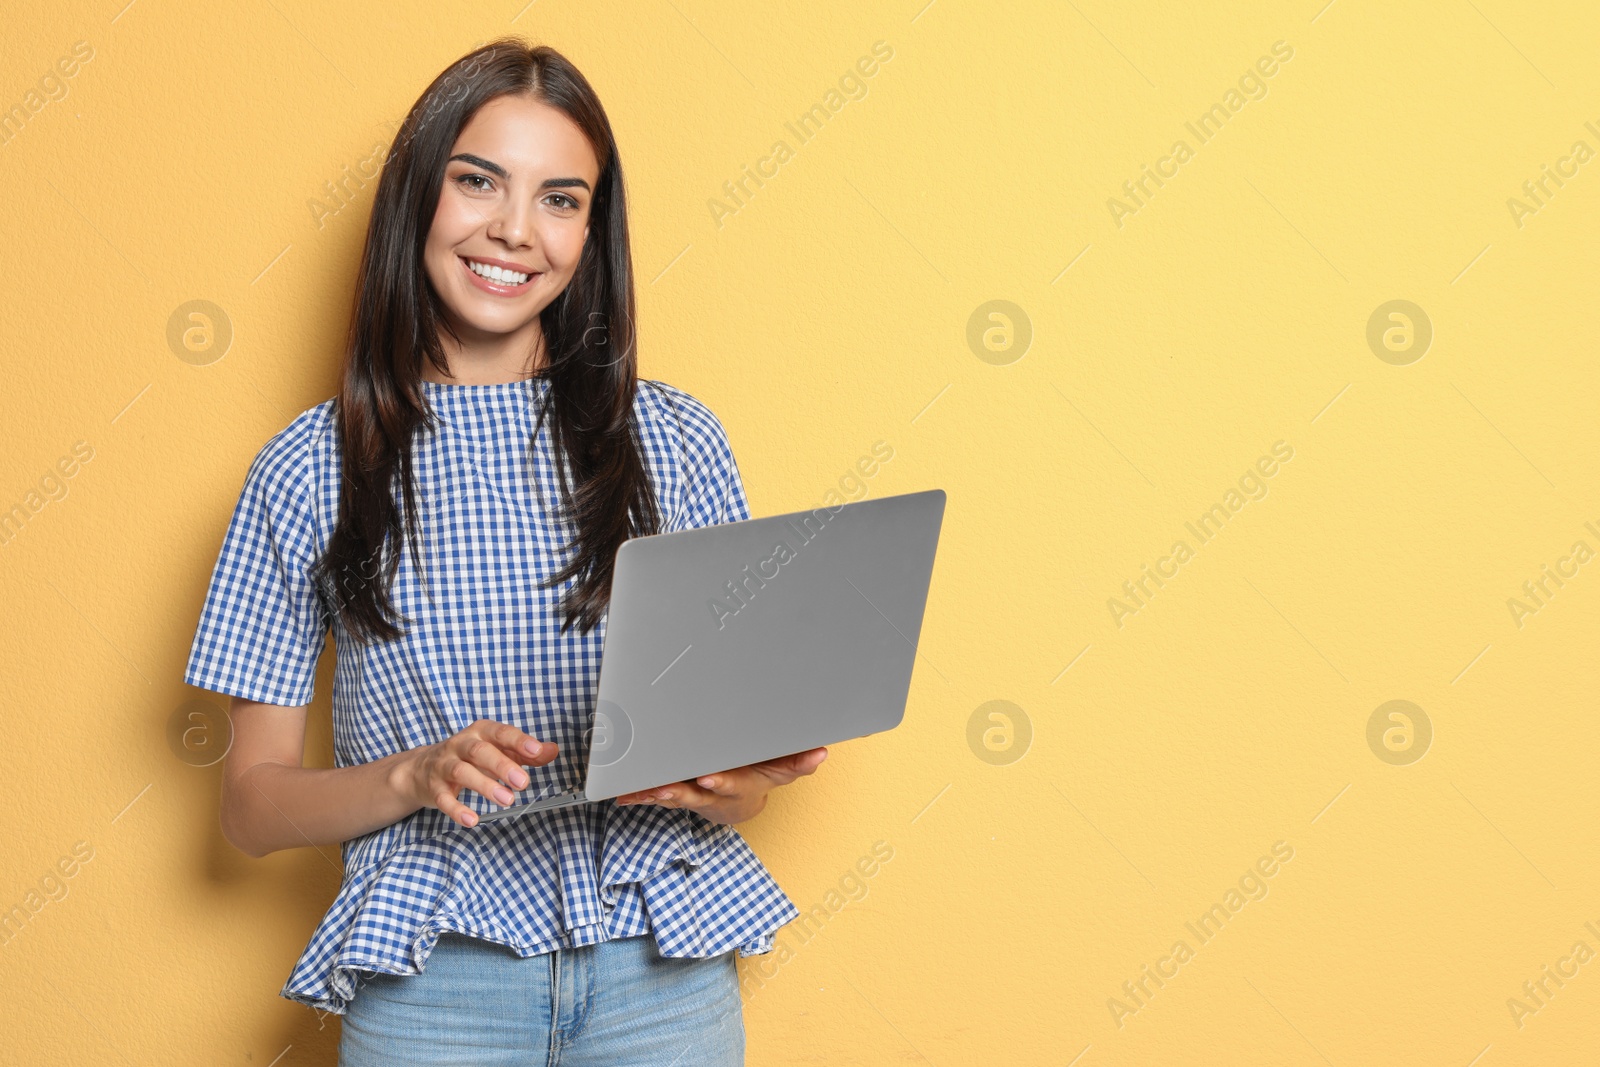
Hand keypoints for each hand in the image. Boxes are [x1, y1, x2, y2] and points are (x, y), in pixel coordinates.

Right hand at [398, 719, 559, 827]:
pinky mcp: (434, 787)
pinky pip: (444, 798)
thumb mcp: (498, 750)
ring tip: (506, 800)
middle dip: (502, 765)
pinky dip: (457, 809)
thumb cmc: (469, 757)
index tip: (536, 750)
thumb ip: (525, 752)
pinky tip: (472, 819)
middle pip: (480, 751)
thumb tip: (552, 750)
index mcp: (480, 733)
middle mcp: (460, 745)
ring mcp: (444, 765)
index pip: (500, 732)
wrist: (423, 768)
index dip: (518, 740)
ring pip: (462, 772)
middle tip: (523, 783)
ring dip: (485, 786)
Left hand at [613, 747, 827, 824]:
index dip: (720, 782)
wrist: (740, 802)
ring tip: (637, 790)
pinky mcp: (676, 794)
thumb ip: (799, 762)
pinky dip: (639, 794)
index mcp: (740, 786)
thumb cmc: (760, 776)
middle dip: (677, 791)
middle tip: (662, 787)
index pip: (731, 784)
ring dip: (654, 794)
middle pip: (694, 795)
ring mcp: (693, 796)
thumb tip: (821, 753)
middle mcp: (714, 794)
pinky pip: (655, 796)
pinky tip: (623, 792)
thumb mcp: (783, 771)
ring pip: (672, 797)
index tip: (708, 777)